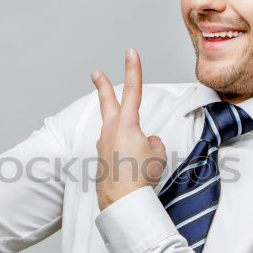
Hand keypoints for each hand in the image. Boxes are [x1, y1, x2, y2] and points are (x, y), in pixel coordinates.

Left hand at [92, 48, 166, 210]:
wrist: (122, 201)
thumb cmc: (141, 176)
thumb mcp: (157, 154)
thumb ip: (153, 141)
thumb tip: (147, 141)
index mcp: (126, 124)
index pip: (133, 90)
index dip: (133, 69)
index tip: (130, 51)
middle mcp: (110, 131)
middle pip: (107, 102)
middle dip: (102, 86)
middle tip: (95, 73)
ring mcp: (103, 145)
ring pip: (114, 132)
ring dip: (126, 138)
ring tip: (140, 160)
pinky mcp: (101, 159)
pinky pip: (115, 151)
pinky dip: (125, 155)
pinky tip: (130, 169)